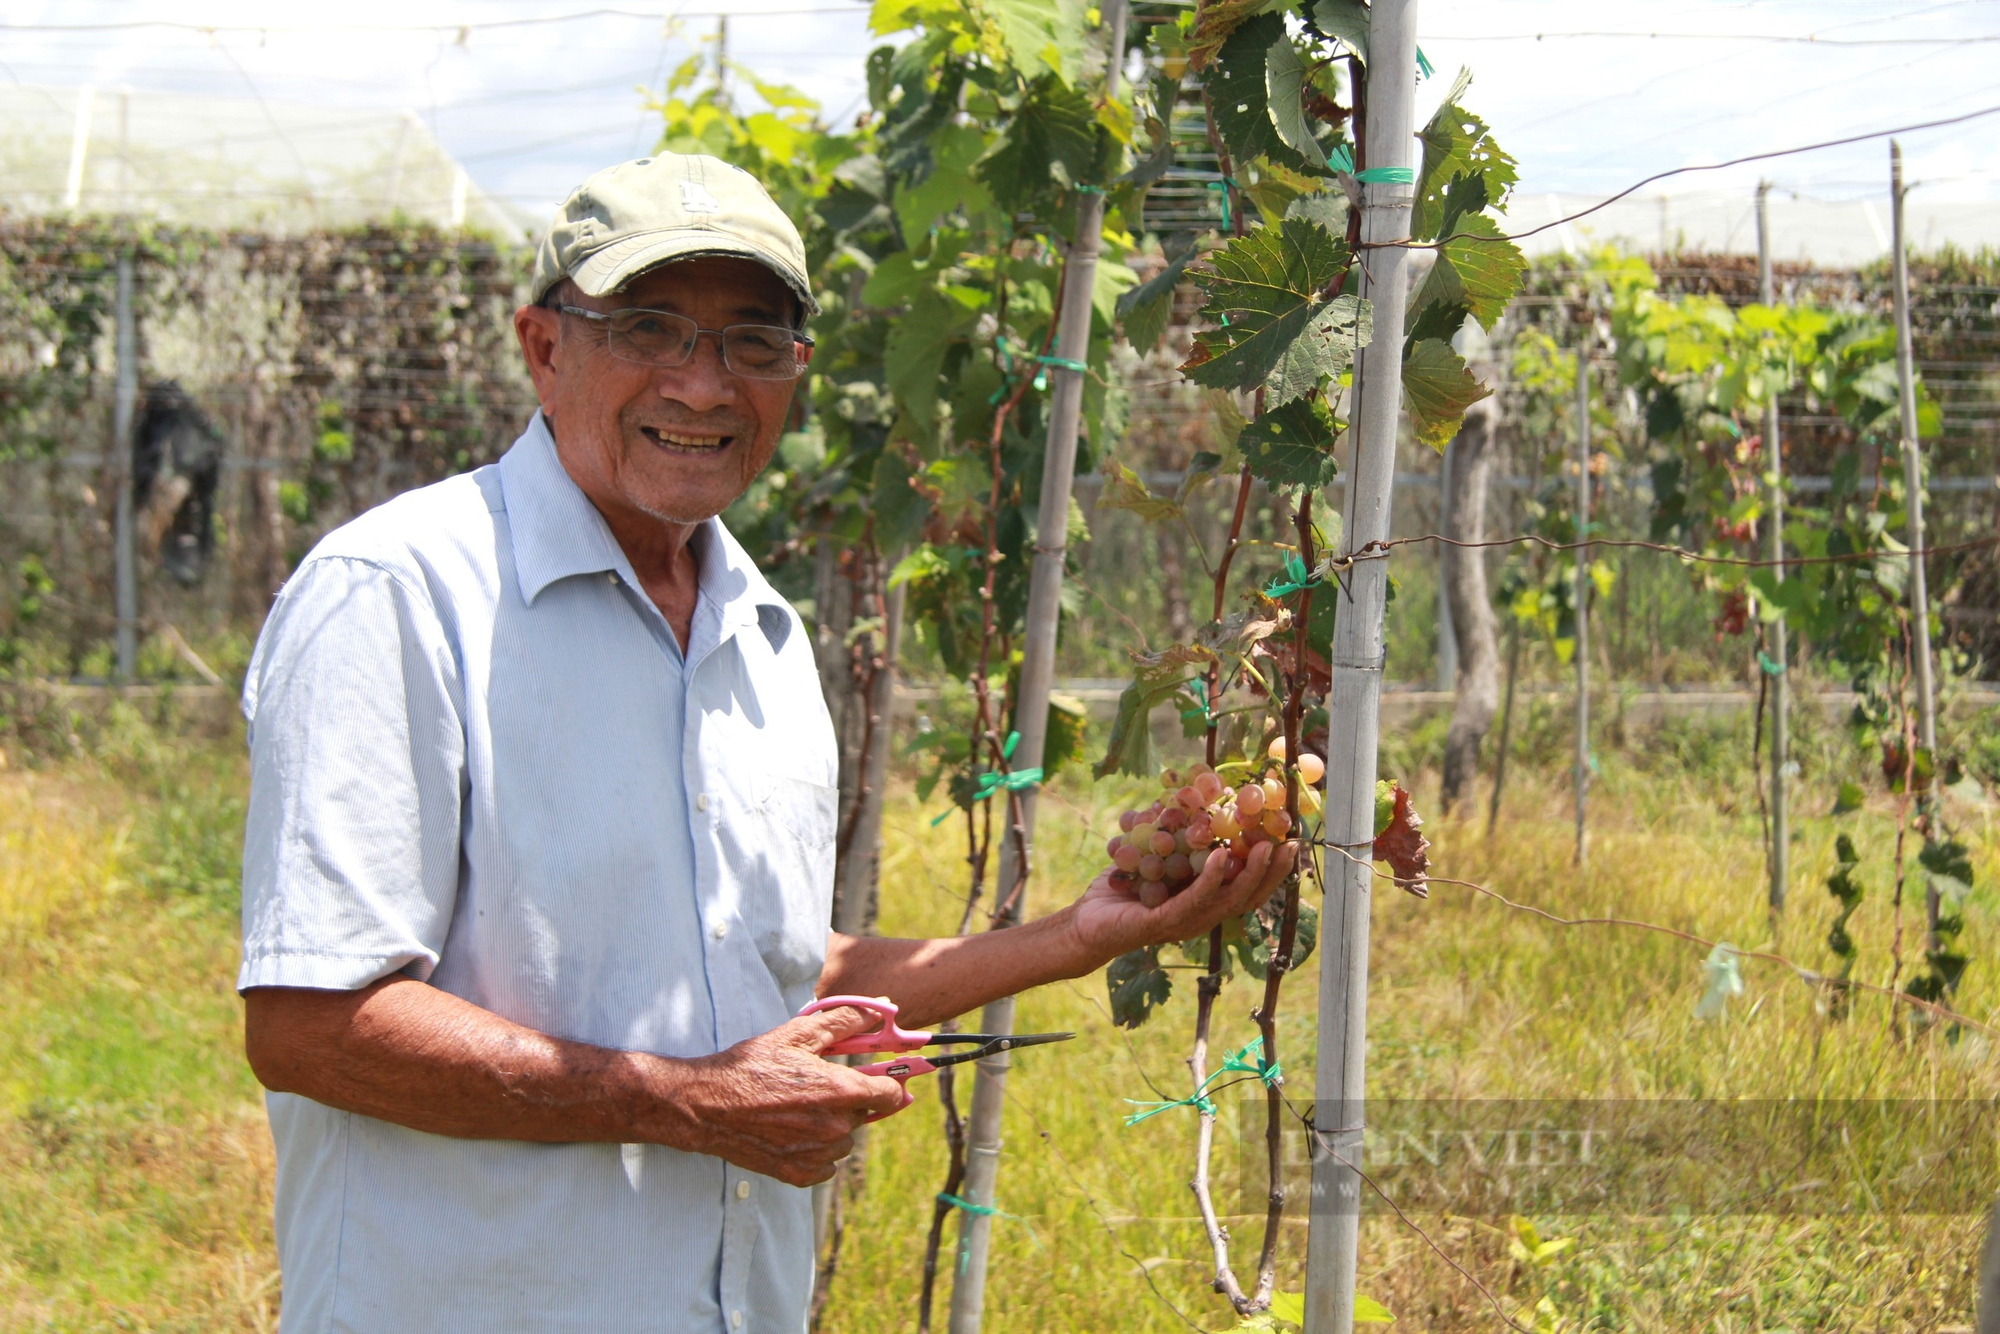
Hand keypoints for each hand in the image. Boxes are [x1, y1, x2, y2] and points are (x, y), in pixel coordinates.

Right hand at [654, 1002, 911, 1185]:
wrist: (707, 1106)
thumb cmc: (751, 1066)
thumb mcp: (798, 1034)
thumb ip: (846, 1020)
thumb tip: (884, 1008)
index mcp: (841, 1091)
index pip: (892, 1094)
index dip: (888, 1084)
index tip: (877, 1078)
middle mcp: (836, 1127)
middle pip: (865, 1114)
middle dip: (849, 1099)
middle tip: (817, 1086)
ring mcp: (818, 1155)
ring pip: (844, 1139)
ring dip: (832, 1126)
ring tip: (797, 1108)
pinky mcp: (800, 1175)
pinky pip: (825, 1164)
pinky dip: (814, 1150)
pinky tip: (790, 1131)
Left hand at [1066, 838, 1296, 964]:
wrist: (1086, 924)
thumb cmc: (1121, 891)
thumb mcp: (1154, 859)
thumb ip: (1176, 838)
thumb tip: (1191, 798)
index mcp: (1204, 903)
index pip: (1247, 888)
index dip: (1271, 869)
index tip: (1288, 841)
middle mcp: (1202, 916)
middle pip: (1248, 897)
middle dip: (1272, 872)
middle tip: (1289, 844)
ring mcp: (1186, 922)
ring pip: (1229, 900)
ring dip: (1250, 873)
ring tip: (1265, 847)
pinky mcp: (1166, 922)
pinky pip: (1195, 899)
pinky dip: (1212, 877)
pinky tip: (1222, 855)